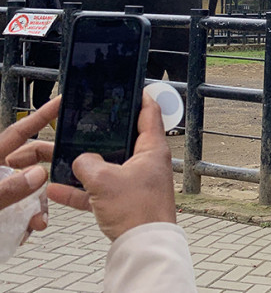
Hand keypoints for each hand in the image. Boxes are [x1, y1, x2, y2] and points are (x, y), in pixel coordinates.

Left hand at [1, 97, 60, 233]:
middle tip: (54, 192)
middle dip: (45, 182)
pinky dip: (25, 223)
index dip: (40, 117)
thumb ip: (5, 191)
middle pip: (29, 167)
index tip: (60, 103)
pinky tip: (22, 233)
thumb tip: (38, 174)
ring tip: (35, 225)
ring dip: (36, 209)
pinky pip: (18, 213)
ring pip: (27, 194)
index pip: (17, 134)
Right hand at [47, 95, 175, 241]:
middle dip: (102, 133)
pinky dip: (80, 191)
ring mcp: (135, 182)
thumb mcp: (105, 180)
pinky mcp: (124, 201)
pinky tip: (57, 190)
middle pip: (123, 140)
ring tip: (64, 156)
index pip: (150, 113)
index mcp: (152, 149)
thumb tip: (81, 160)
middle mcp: (146, 163)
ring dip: (85, 165)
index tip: (130, 87)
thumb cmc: (138, 210)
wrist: (143, 246)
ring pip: (107, 166)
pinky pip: (99, 191)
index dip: (140, 97)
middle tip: (86, 122)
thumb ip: (88, 164)